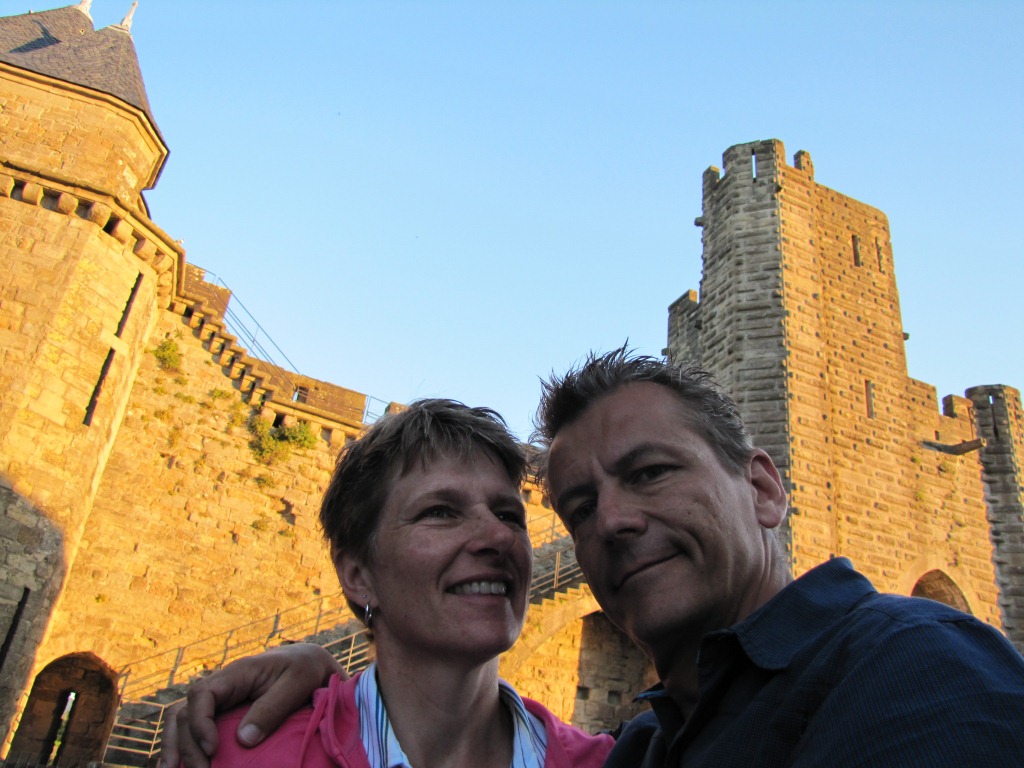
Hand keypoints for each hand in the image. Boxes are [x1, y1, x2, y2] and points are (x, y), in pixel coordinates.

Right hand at [158, 643, 344, 767]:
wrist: (310, 663)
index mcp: (237, 673)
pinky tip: (178, 766)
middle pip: (185, 712)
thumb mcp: (297, 683)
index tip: (213, 749)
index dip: (200, 723)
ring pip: (181, 720)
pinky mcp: (223, 712)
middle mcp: (222, 685)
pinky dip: (183, 746)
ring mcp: (220, 699)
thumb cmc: (306, 669)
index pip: (201, 694)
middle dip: (186, 745)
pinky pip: (194, 727)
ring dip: (174, 746)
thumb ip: (272, 708)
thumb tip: (243, 740)